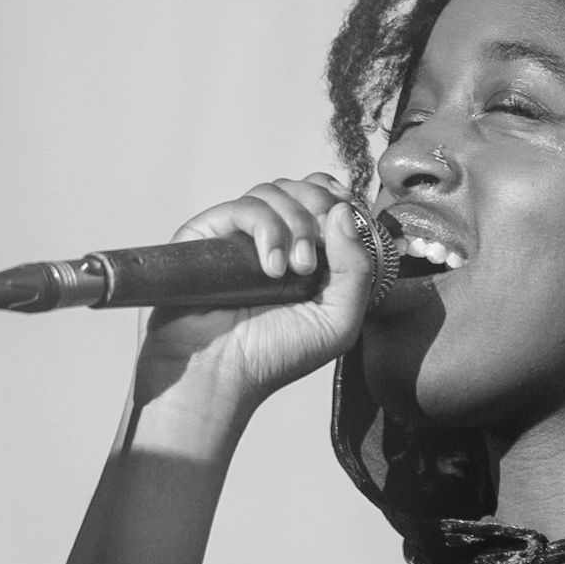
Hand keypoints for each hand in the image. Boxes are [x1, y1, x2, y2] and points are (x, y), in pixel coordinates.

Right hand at [134, 174, 373, 413]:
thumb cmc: (272, 357)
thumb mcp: (337, 321)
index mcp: (305, 254)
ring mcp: (238, 235)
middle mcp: (271, 240)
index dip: (338, 199)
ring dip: (294, 224)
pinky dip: (266, 229)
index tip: (347, 215)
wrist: (218, 375)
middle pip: (301, 187)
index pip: (324, 201)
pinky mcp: (207, 233)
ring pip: (272, 192)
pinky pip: (242, 206)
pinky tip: (270, 268)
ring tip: (293, 269)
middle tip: (317, 253)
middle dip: (318, 208)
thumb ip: (357, 270)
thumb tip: (343, 213)